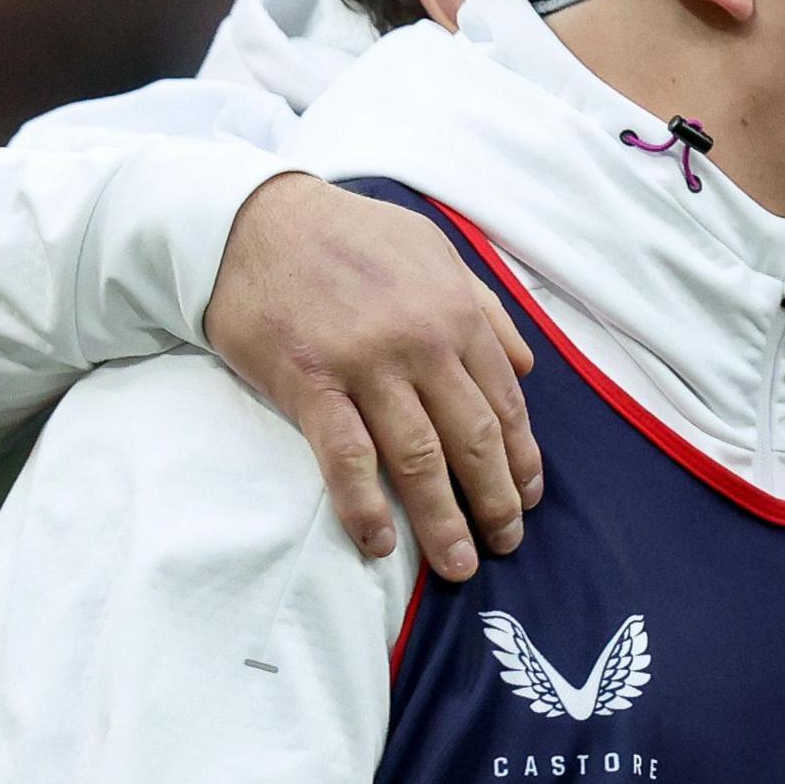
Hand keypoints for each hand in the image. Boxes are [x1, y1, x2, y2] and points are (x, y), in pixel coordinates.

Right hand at [205, 174, 543, 581]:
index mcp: (457, 313)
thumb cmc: (348, 236)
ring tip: (460, 565)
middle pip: (472, 438)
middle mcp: (422, 343)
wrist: (255, 218)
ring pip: (419, 457)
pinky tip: (380, 544)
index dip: (521, 458)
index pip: (504, 401)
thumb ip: (484, 308)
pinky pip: (346, 456)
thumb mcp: (433, 252)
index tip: (528, 499)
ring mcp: (366, 364)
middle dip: (496, 500)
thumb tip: (527, 364)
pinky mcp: (310, 381)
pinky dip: (365, 505)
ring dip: (444, 520)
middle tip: (506, 545)